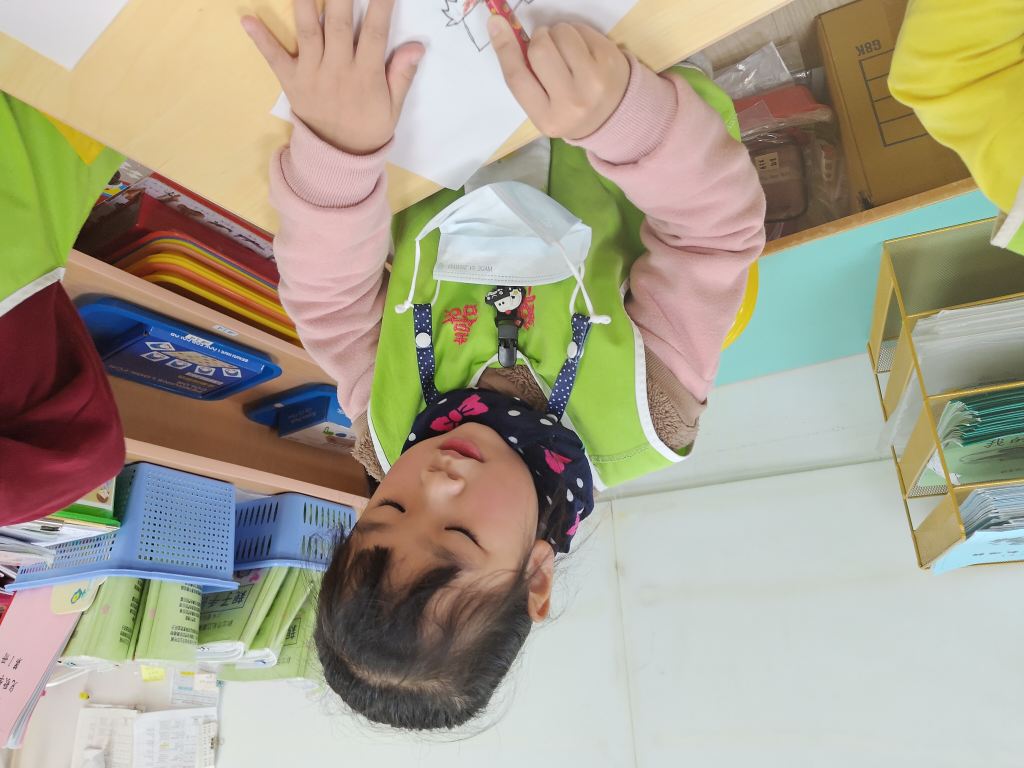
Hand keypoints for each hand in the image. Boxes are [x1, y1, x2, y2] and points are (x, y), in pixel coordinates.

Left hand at [242, 0, 423, 154]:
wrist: (339, 159)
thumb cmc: (368, 129)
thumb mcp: (393, 108)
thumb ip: (402, 75)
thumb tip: (417, 46)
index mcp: (366, 75)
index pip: (376, 32)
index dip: (381, 5)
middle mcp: (338, 70)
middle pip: (339, 23)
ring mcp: (312, 74)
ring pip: (308, 32)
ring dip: (305, 4)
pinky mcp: (292, 82)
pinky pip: (274, 58)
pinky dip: (260, 40)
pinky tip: (247, 20)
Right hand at [487, 18, 629, 140]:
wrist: (615, 116)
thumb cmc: (570, 110)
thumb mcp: (543, 107)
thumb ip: (524, 77)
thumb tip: (499, 28)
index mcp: (547, 119)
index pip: (517, 78)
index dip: (504, 48)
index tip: (496, 23)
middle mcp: (571, 103)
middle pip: (539, 50)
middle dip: (538, 39)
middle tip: (546, 47)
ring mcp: (594, 81)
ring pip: (561, 33)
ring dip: (558, 34)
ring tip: (566, 51)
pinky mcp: (610, 60)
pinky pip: (581, 29)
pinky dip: (576, 33)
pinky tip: (583, 51)